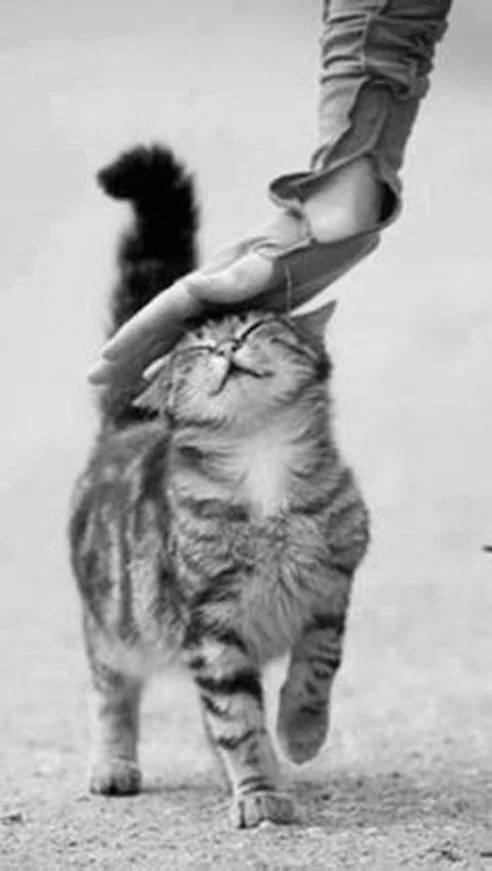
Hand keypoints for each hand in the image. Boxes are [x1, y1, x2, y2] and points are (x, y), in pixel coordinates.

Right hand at [89, 157, 382, 385]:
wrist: (337, 223)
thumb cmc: (309, 237)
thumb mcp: (276, 255)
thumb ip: (238, 274)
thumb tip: (191, 285)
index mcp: (214, 279)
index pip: (162, 313)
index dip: (133, 338)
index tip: (105, 360)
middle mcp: (215, 291)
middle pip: (161, 328)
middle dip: (128, 354)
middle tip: (94, 381)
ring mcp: (228, 301)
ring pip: (179, 336)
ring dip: (151, 359)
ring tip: (123, 384)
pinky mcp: (247, 310)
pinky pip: (207, 342)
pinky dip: (186, 358)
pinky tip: (176, 372)